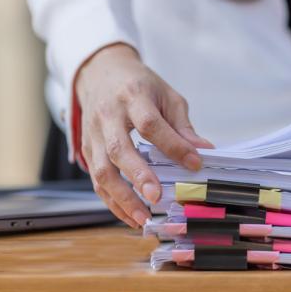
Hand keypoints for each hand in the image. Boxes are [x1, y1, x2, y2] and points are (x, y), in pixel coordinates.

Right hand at [75, 43, 211, 227]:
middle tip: (157, 197)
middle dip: (138, 176)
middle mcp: (108, 116)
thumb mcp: (166, 95)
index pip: (151, 124)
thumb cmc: (138, 85)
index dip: (172, 145)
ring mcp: (93, 134)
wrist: (100, 73)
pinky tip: (130, 216)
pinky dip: (111, 201)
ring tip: (143, 218)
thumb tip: (203, 151)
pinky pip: (96, 180)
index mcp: (132, 97)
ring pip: (102, 170)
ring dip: (121, 198)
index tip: (194, 164)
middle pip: (119, 149)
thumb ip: (182, 125)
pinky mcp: (86, 149)